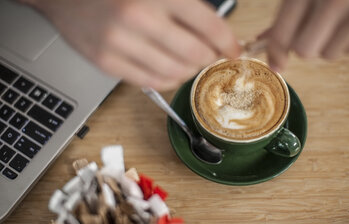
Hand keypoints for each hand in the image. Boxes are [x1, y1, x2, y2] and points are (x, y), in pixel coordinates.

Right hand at [22, 0, 240, 90]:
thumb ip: (184, 7)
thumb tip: (216, 33)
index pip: (208, 25)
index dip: (227, 42)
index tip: (233, 50)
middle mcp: (138, 17)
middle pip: (194, 53)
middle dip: (209, 59)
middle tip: (211, 57)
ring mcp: (120, 42)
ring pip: (174, 72)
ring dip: (189, 71)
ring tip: (190, 63)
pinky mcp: (106, 62)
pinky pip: (150, 82)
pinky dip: (168, 81)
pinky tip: (171, 72)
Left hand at [260, 0, 348, 71]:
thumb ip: (288, 12)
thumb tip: (264, 40)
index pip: (283, 35)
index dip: (276, 53)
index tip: (277, 63)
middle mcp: (336, 0)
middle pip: (304, 51)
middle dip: (304, 45)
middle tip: (313, 29)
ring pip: (329, 53)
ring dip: (329, 42)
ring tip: (340, 18)